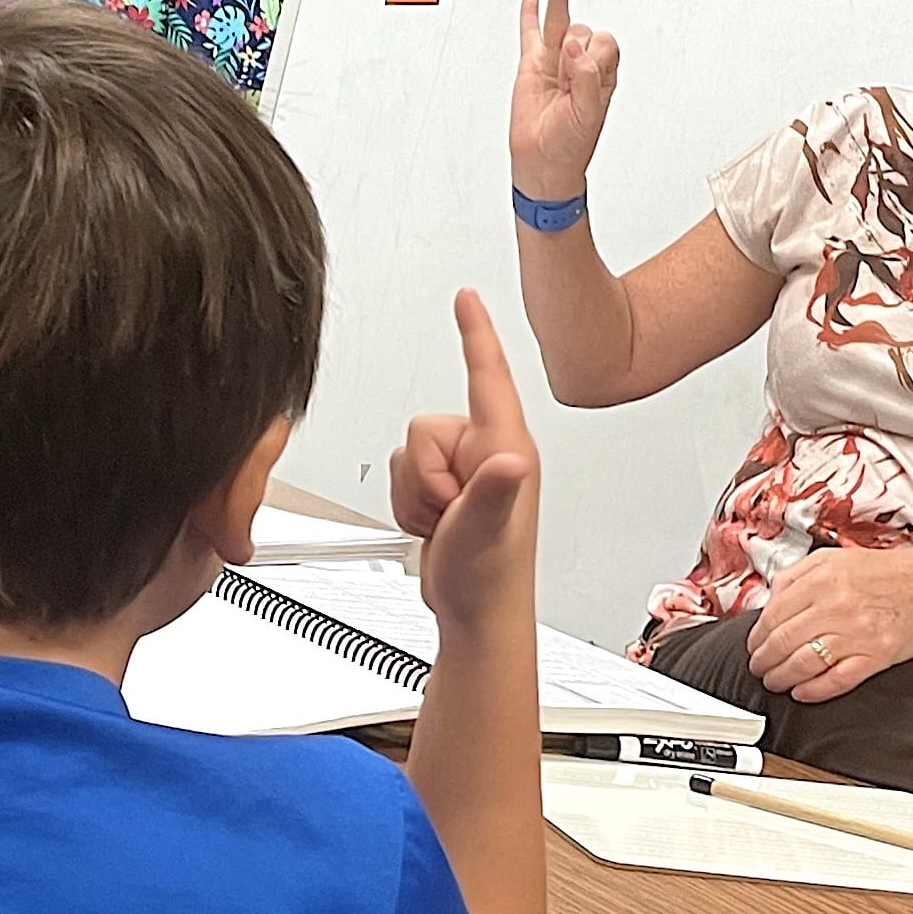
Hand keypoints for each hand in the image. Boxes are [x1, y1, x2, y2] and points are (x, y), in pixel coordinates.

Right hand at [391, 291, 540, 626]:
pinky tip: (435, 526)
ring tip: (445, 523)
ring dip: (415, 492)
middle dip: (423, 473)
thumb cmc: (490, 579)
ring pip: (407, 450)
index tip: (467, 297)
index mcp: (507, 449)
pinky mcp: (445, 488)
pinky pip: (400, 473)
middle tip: (449, 512)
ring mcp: (467, 472)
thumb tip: (512, 460)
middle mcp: (490, 453)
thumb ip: (494, 492)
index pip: (488, 376)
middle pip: (425, 426)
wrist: (476, 616)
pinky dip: (407, 503)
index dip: (475, 334)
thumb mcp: (486, 533)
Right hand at [508, 0, 619, 200]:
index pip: (605, 44)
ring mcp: (554, 62)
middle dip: (575, 43)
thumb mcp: (589, 114)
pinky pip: (531, 34)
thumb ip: (586, 79)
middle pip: (584, 29)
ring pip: (559, 20)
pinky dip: (530, 15)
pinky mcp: (531, 65)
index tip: (577, 70)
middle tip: (565, 69)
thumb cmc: (571, 145)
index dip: (592, 52)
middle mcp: (579, 65)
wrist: (542, 163)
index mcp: (601, 75)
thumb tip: (572, 48)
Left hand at [741, 546, 912, 701]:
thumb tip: (767, 604)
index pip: (772, 616)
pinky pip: (834, 681)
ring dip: (781, 678)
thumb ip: (796, 577)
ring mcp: (856, 634)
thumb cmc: (887, 573)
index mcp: (821, 579)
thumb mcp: (833, 559)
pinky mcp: (876, 657)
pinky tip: (802, 692)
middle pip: (782, 643)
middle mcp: (836, 606)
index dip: (757, 638)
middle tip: (759, 668)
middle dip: (763, 662)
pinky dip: (812, 692)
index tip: (754, 646)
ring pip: (802, 665)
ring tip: (776, 682)